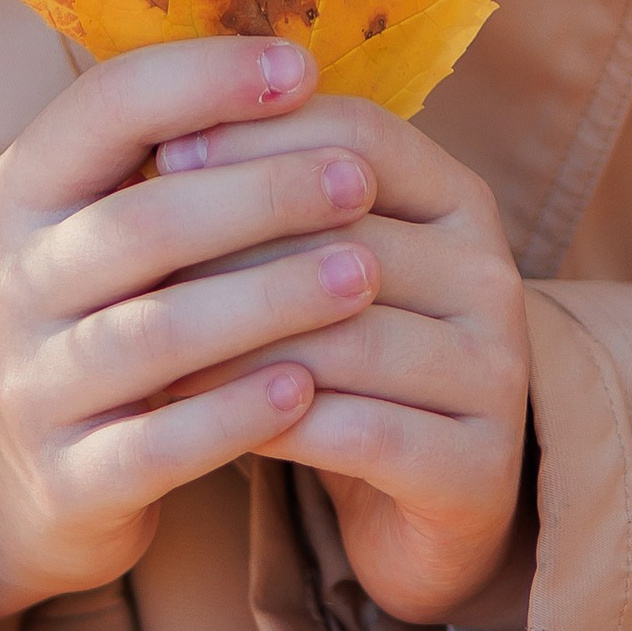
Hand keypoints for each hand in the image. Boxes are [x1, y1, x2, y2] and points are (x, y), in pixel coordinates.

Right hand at [0, 39, 379, 630]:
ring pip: (155, 335)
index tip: (305, 67)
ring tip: (362, 276)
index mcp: (19, 190)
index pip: (105, 106)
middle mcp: (10, 281)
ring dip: (268, 300)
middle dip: (261, 195)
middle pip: (142, 223)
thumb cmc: (101, 306)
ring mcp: (32, 385)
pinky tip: (309, 386)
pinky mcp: (68, 479)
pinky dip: (235, 412)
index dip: (207, 79)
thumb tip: (302, 70)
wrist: (19, 471)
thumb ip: (174, 151)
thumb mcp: (99, 218)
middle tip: (359, 180)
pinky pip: (158, 444)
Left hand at [155, 96, 530, 623]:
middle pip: (347, 234)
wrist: (414, 498)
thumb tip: (157, 132)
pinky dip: (276, 423)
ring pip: (348, 338)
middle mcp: (492, 275)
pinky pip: (361, 432)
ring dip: (240, 346)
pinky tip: (210, 423)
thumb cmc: (344, 353)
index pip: (359, 133)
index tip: (160, 155)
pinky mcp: (476, 467)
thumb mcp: (318, 257)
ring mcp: (495, 374)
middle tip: (136, 263)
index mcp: (458, 199)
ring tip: (156, 352)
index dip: (257, 135)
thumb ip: (271, 191)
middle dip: (230, 246)